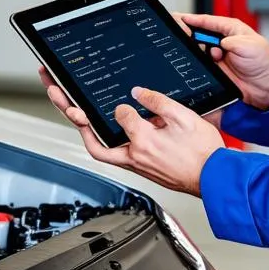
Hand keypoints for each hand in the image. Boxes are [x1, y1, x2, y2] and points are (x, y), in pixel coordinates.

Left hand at [38, 69, 223, 194]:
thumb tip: (139, 93)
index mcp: (144, 142)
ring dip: (80, 126)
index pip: (121, 116)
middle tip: (54, 90)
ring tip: (66, 106)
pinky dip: (99, 139)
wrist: (214, 179)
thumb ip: (159, 102)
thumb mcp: (185, 118)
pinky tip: (95, 128)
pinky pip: (110, 153)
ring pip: (97, 146)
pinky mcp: (139, 167)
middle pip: (90, 133)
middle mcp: (134, 156)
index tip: (128, 97)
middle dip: (68, 109)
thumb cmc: (204, 155)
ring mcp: (135, 164)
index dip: (123, 104)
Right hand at [173, 11, 268, 110]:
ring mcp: (215, 55)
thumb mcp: (251, 45)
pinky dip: (197, 64)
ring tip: (199, 53)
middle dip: (189, 34)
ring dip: (195, 50)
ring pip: (196, 49)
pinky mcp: (213, 69)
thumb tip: (217, 45)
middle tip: (184, 36)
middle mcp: (220, 40)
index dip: (193, 19)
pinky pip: (199, 64)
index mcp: (230, 29)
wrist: (265, 87)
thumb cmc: (263, 63)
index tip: (181, 19)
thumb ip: (232, 42)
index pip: (207, 21)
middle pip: (198, 33)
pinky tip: (199, 64)